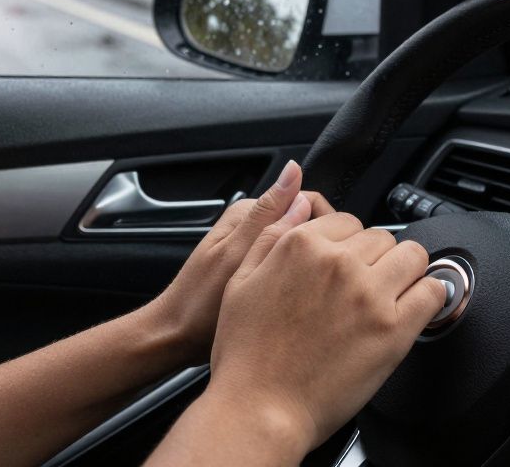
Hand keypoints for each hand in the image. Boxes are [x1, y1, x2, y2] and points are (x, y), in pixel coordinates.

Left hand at [146, 160, 333, 364]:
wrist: (176, 338)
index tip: (333, 254)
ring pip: (298, 248)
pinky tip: (295, 298)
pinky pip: (287, 266)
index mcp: (248, 213)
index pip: (305, 200)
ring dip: (308, 263)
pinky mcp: (254, 271)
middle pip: (304, 224)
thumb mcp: (237, 254)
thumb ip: (268, 215)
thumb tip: (293, 171)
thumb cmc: (200, 303)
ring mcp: (253, 250)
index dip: (325, 224)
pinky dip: (296, 277)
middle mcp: (251, 227)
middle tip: (322, 279)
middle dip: (318, 246)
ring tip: (310, 291)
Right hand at [202, 213, 444, 455]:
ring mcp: (369, 294)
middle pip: (381, 238)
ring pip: (413, 256)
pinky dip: (428, 296)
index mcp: (301, 245)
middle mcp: (338, 263)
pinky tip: (414, 308)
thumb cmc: (246, 354)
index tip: (346, 263)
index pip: (348, 221)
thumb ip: (271, 234)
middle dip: (374, 258)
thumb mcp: (241, 281)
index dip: (347, 244)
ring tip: (391, 294)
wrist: (260, 408)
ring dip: (405, 271)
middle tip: (362, 286)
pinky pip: (432, 292)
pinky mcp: (393, 329)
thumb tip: (298, 200)